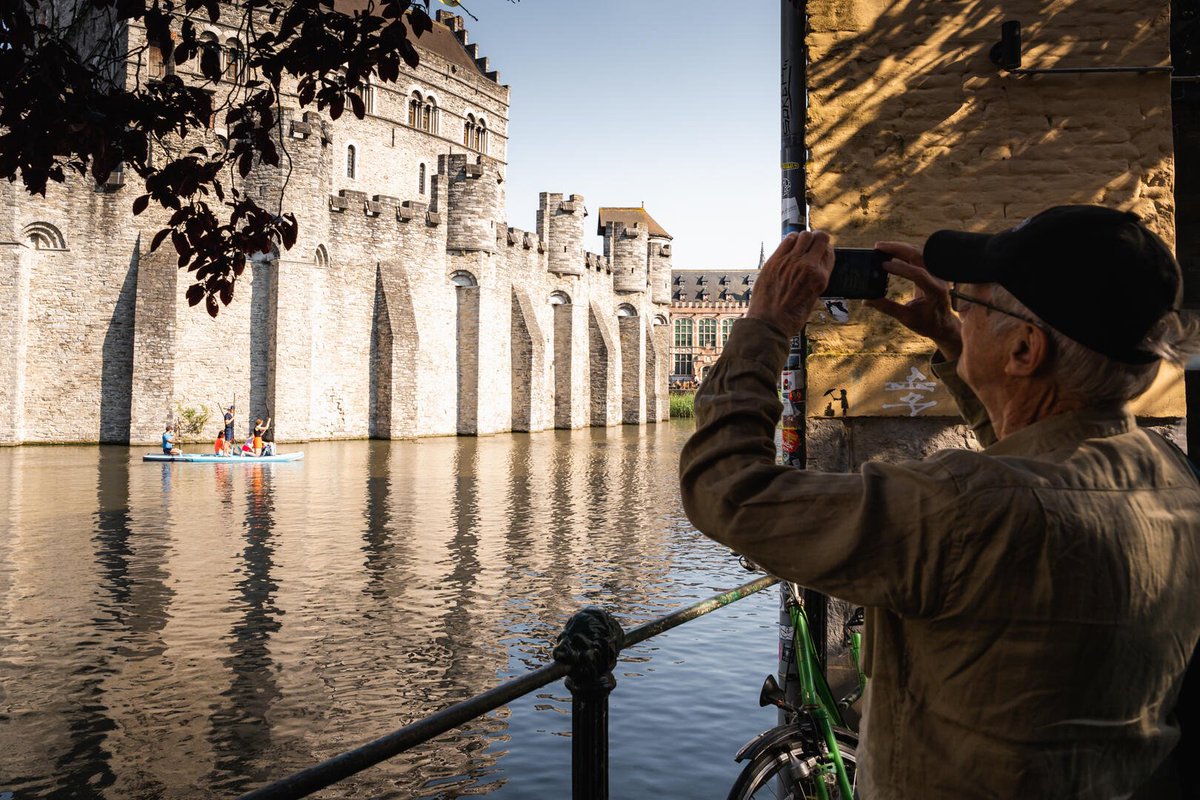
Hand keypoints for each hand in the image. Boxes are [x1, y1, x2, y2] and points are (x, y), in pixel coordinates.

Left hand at [746, 231, 834, 336]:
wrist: (769, 323)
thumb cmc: (791, 316)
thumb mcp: (813, 298)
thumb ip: (816, 279)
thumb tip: (816, 265)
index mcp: (820, 278)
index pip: (829, 252)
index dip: (825, 250)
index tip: (820, 252)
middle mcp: (808, 266)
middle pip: (820, 238)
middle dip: (818, 239)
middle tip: (812, 244)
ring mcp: (791, 261)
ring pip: (804, 235)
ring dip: (804, 238)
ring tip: (800, 245)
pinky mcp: (775, 260)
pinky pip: (788, 240)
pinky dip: (791, 240)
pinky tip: (789, 247)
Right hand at [864, 241, 962, 359]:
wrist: (944, 324)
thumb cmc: (927, 323)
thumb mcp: (906, 318)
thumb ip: (887, 307)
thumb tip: (867, 300)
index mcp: (935, 291)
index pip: (918, 274)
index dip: (900, 268)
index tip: (883, 265)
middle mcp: (938, 278)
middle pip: (919, 255)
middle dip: (898, 248)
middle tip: (878, 246)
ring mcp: (936, 272)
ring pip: (918, 251)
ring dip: (899, 247)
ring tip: (881, 248)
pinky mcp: (931, 270)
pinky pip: (918, 255)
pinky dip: (903, 251)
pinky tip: (890, 252)